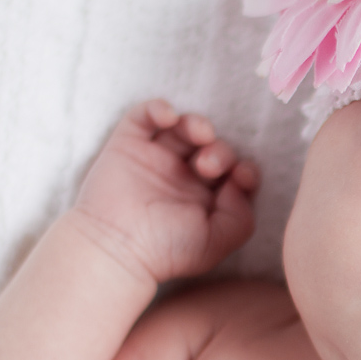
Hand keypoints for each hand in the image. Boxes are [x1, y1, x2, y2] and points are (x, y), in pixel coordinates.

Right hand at [72, 99, 258, 283]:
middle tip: (207, 167)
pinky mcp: (128, 146)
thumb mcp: (217, 241)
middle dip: (220, 151)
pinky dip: (158, 108)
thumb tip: (239, 183)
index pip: (235, 173)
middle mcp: (184, 177)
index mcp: (207, 199)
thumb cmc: (166, 251)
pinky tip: (169, 117)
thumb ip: (242, 216)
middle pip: (214, 148)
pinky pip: (144, 116)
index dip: (245, 169)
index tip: (240, 176)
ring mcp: (156, 160)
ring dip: (197, 124)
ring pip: (184, 127)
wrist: (115, 249)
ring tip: (200, 135)